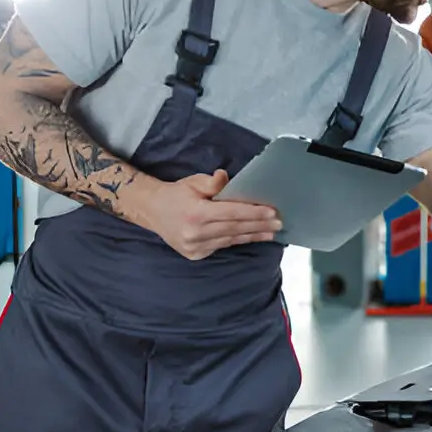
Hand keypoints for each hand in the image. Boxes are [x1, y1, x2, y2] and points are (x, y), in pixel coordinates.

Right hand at [140, 170, 282, 260]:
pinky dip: (238, 241)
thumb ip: (212, 182)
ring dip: (253, 236)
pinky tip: (252, 237)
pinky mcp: (195, 254)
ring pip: (230, 240)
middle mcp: (195, 233)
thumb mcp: (193, 182)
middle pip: (235, 228)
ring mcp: (194, 247)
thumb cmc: (176, 193)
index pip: (232, 213)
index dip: (254, 213)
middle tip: (279, 223)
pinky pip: (222, 246)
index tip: (272, 212)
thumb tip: (227, 177)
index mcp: (196, 213)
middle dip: (259, 225)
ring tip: (271, 232)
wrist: (152, 211)